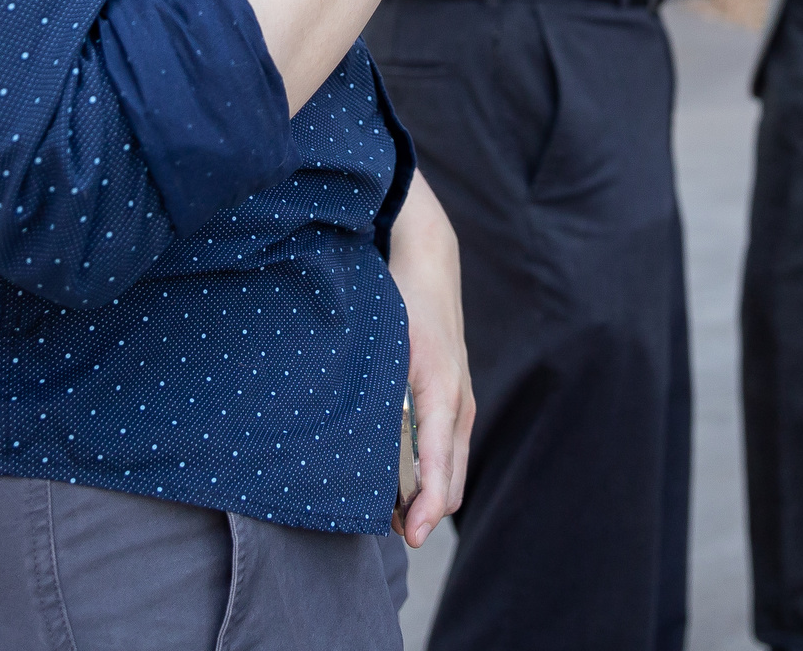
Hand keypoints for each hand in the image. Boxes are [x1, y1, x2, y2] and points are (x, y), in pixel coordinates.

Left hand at [388, 179, 472, 545]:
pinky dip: (430, 476)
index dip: (426, 509)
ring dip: (427, 497)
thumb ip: (371, 392)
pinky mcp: (453, 402)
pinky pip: (447, 452)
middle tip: (386, 534)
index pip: (440, 467)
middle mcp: (458, 405)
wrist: (429, 266)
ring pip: (451, 470)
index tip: (408, 537)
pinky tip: (397, 482)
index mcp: (440, 393)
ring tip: (386, 516)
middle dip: (425, 514)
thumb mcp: (381, 346)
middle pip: (452, 481)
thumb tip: (342, 442)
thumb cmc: (400, 302)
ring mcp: (460, 404)